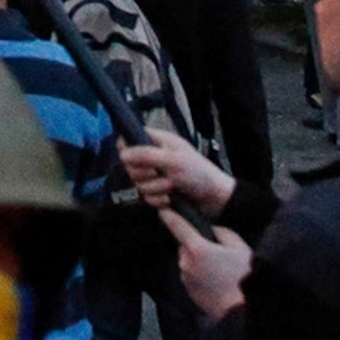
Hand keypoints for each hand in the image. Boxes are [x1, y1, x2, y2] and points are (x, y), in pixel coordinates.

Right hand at [117, 126, 234, 217]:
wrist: (216, 200)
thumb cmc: (201, 174)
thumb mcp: (174, 160)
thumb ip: (146, 155)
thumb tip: (122, 154)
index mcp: (158, 142)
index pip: (130, 139)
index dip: (128, 149)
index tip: (134, 159)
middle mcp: (154, 158)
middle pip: (130, 165)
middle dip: (146, 174)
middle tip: (161, 174)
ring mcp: (156, 176)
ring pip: (138, 183)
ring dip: (155, 188)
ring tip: (172, 187)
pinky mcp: (158, 192)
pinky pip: (146, 197)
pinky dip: (158, 199)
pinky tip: (170, 198)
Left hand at [158, 205, 252, 321]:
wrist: (243, 310)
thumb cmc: (244, 278)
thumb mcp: (239, 247)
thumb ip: (222, 233)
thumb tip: (213, 231)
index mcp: (196, 248)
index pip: (176, 225)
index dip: (168, 214)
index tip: (162, 208)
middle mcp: (186, 262)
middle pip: (185, 245)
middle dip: (197, 245)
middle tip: (218, 254)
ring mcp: (185, 278)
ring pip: (189, 261)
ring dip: (199, 262)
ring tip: (221, 271)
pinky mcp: (188, 291)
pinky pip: (191, 276)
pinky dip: (200, 275)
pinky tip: (217, 282)